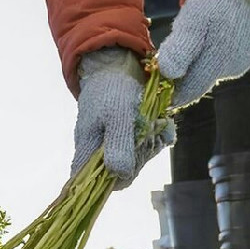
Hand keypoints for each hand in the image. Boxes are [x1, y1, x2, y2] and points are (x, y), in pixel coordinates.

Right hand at [73, 47, 172, 190]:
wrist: (117, 65)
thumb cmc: (111, 88)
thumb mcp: (117, 114)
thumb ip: (119, 144)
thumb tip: (121, 174)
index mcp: (87, 151)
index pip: (96, 184)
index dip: (115, 179)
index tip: (131, 159)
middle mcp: (99, 153)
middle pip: (122, 174)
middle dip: (140, 155)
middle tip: (148, 132)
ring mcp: (115, 145)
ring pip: (137, 161)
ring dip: (151, 144)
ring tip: (156, 123)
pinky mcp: (130, 137)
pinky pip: (147, 148)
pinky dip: (158, 138)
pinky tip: (162, 124)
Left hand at [159, 0, 249, 107]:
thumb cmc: (212, 4)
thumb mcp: (191, 22)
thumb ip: (179, 50)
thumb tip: (169, 74)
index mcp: (218, 62)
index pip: (188, 92)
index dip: (170, 91)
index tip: (156, 84)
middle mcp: (231, 70)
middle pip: (196, 84)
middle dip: (181, 75)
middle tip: (174, 53)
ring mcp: (238, 66)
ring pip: (205, 75)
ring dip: (193, 65)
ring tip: (193, 41)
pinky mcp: (242, 61)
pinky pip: (216, 66)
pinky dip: (206, 59)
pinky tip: (206, 42)